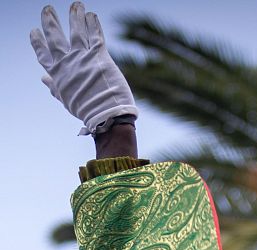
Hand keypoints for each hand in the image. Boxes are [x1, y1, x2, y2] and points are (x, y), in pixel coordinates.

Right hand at [30, 2, 137, 134]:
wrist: (105, 115)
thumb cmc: (87, 110)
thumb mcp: (66, 99)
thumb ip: (55, 87)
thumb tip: (43, 79)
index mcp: (57, 74)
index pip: (43, 54)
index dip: (37, 42)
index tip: (34, 30)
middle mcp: (67, 63)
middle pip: (55, 38)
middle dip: (50, 22)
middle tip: (47, 9)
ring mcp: (82, 58)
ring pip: (76, 32)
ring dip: (75, 17)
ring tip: (76, 5)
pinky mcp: (99, 56)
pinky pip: (95, 36)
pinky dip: (93, 24)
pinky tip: (91, 15)